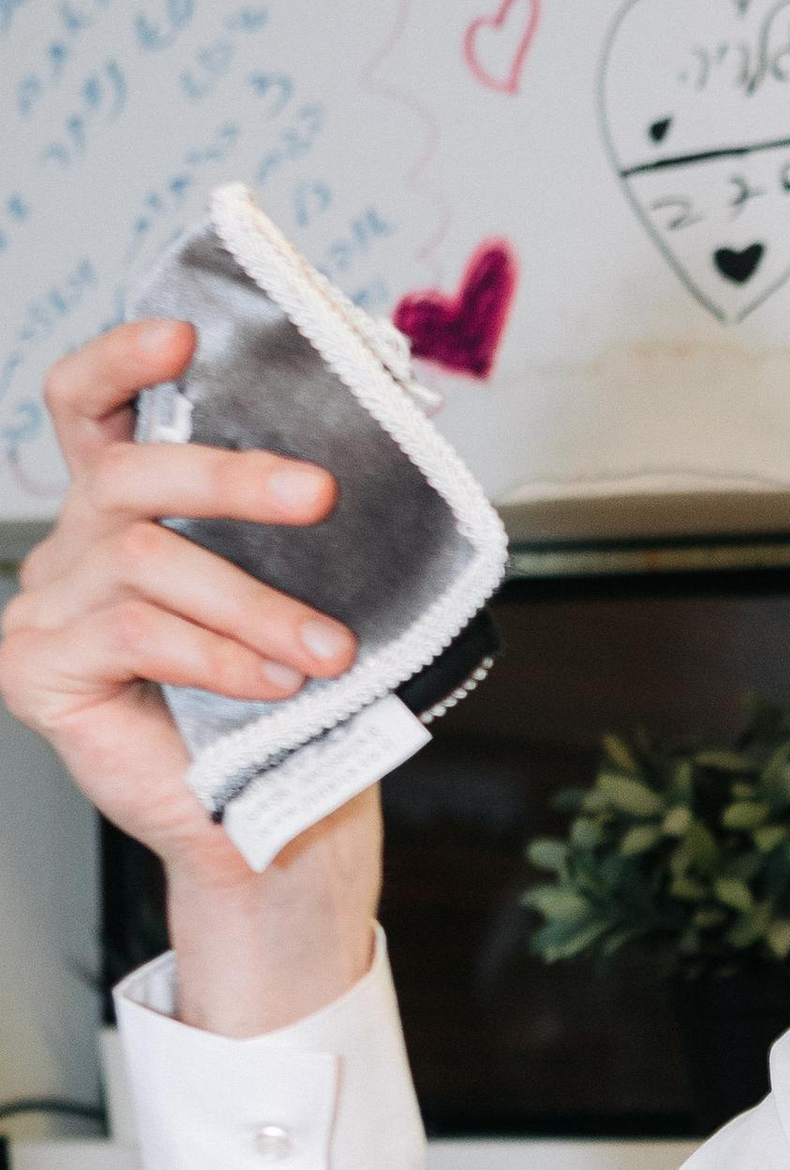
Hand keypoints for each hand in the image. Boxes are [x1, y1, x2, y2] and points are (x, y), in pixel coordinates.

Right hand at [1, 318, 379, 1029]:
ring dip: (252, 601)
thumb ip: (296, 525)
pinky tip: (271, 683)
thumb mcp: (301, 594)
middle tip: (319, 496)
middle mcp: (74, 550)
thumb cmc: (290, 710)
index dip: (122, 361)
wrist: (273, 832)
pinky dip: (217, 654)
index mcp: (127, 513)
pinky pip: (133, 633)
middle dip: (230, 477)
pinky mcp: (37, 671)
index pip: (92, 408)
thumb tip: (374, 432)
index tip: (182, 338)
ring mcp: (46, 608)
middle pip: (128, 473)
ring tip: (327, 651)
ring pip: (145, 561)